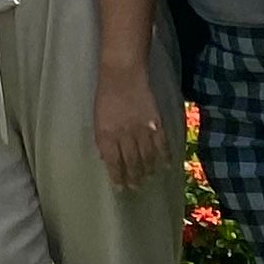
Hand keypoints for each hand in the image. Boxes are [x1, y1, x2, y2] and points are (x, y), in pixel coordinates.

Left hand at [95, 57, 166, 188]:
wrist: (122, 75)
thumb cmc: (105, 95)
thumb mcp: (97, 118)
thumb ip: (103, 138)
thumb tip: (106, 158)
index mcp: (106, 134)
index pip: (113, 162)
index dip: (117, 177)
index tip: (120, 189)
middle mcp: (124, 136)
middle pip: (131, 162)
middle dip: (133, 177)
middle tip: (136, 188)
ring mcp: (142, 130)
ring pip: (147, 157)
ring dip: (148, 170)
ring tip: (149, 179)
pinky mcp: (156, 123)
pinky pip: (162, 145)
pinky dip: (165, 157)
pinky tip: (166, 166)